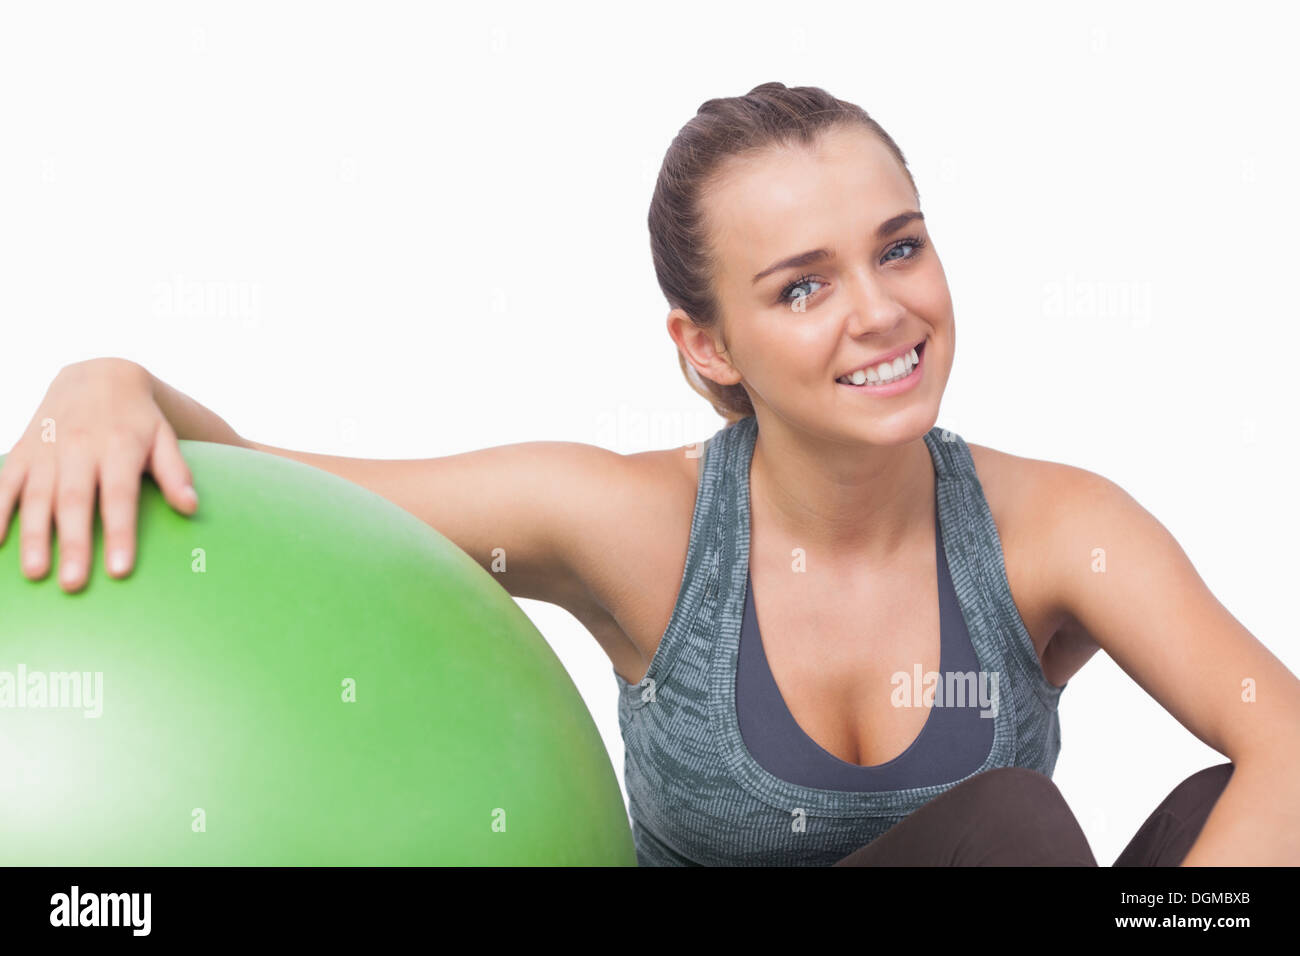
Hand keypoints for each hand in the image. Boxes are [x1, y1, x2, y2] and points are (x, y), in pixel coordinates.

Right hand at [0, 357, 198, 591]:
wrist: (97, 376)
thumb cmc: (138, 419)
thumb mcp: (164, 438)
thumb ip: (176, 473)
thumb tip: (191, 507)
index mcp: (120, 447)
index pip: (120, 496)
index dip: (120, 533)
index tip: (121, 570)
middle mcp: (80, 448)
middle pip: (75, 501)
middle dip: (74, 543)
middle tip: (73, 584)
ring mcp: (47, 450)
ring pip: (37, 496)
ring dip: (33, 535)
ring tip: (36, 573)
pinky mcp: (22, 451)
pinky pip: (4, 483)